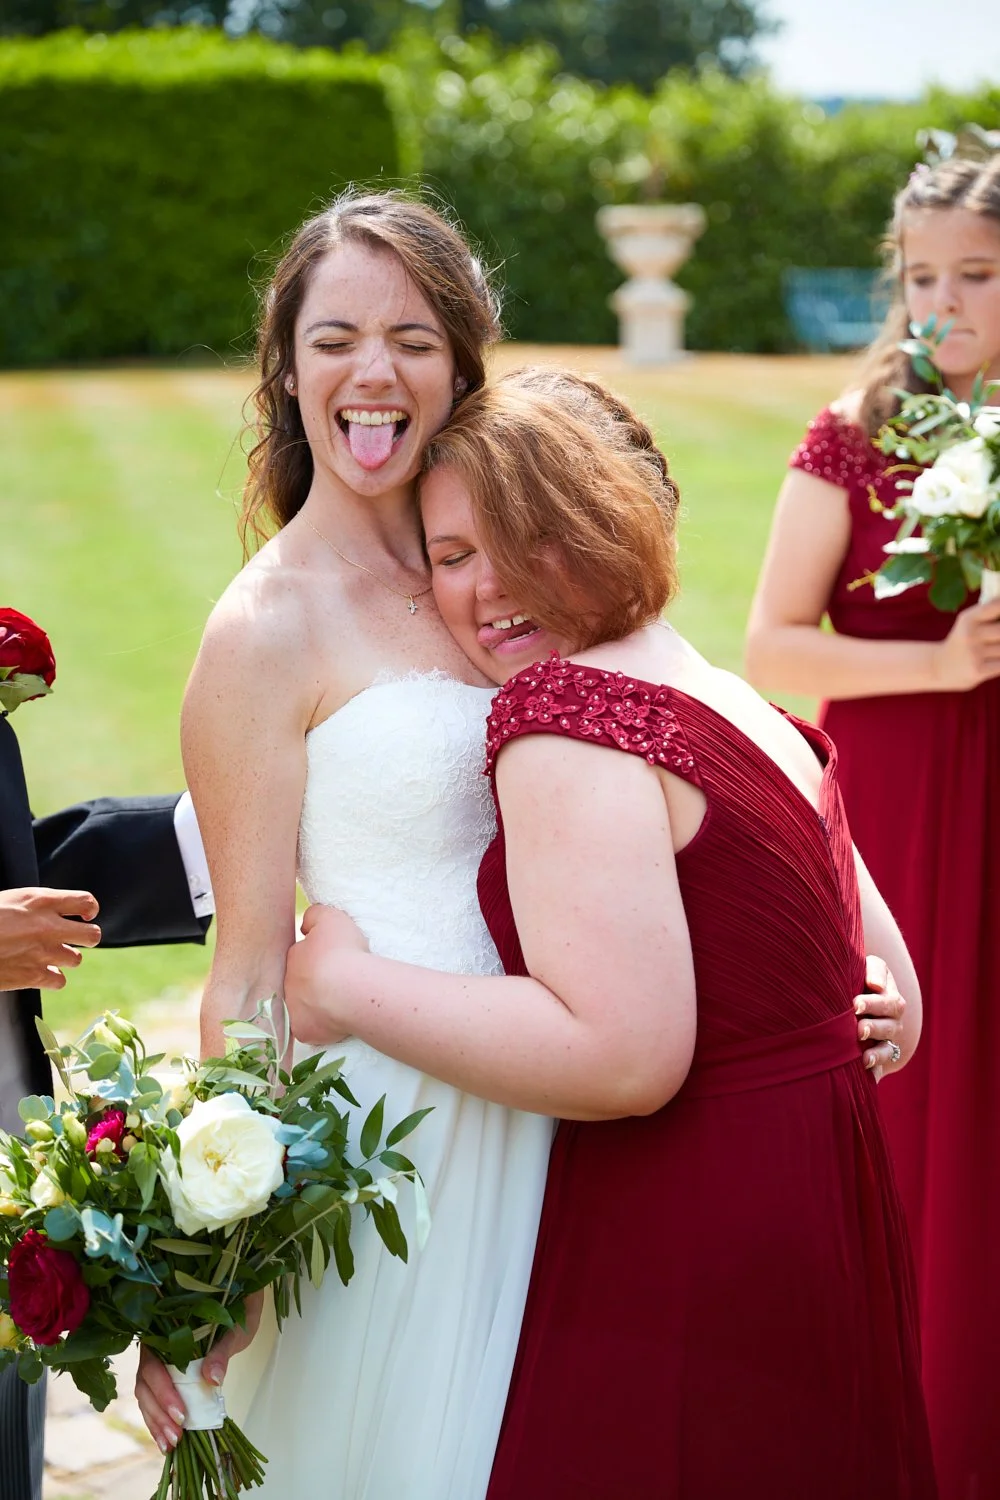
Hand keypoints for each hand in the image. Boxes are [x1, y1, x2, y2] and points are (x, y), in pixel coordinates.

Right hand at [0, 886, 100, 989]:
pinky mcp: (33, 976)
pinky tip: (39, 971)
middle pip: (93, 935)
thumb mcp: (12, 899)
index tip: (83, 914)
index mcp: (42, 901)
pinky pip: (60, 981)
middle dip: (86, 936)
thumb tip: (55, 909)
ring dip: (65, 957)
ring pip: (77, 959)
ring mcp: (43, 953)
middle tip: (73, 937)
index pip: (87, 902)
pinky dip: (52, 978)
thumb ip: (38, 904)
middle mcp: (48, 926)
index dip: (89, 909)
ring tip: (47, 953)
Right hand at [135, 1292, 263, 1452]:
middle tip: (178, 1436)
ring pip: (146, 1396)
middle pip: (145, 1385)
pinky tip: (168, 1440)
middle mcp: (156, 1346)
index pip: (153, 1365)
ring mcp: (159, 1362)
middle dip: (159, 1414)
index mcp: (166, 1329)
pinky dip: (159, 1421)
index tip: (182, 1413)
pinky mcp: (167, 1375)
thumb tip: (212, 1379)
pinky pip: (155, 1400)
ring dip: (157, 1422)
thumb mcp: (235, 1326)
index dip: (163, 1391)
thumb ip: (222, 1349)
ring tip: (172, 1445)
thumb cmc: (237, 1307)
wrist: (240, 1299)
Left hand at [284, 905, 369, 1046]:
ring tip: (341, 1002)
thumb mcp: (329, 917)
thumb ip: (314, 916)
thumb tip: (304, 926)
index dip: (317, 959)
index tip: (332, 961)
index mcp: (293, 958)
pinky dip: (324, 1026)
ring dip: (318, 1005)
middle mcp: (288, 985)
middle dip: (314, 983)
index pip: (301, 958)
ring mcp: (293, 1010)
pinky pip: (313, 1029)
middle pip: (300, 984)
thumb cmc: (342, 951)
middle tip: (337, 982)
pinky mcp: (304, 1032)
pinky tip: (340, 1020)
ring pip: (304, 1007)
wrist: (349, 989)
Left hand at [855, 954, 905, 1081]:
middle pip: (889, 1027)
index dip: (874, 1004)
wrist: (845, 1000)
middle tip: (858, 1029)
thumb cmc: (858, 979)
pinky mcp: (876, 1056)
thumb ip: (874, 971)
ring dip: (876, 1053)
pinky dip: (874, 1070)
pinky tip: (866, 1072)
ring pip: (886, 1048)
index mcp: (891, 1000)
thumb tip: (876, 985)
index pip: (888, 1003)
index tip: (855, 1004)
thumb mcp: (867, 967)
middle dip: (874, 1028)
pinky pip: (879, 1066)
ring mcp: (885, 1041)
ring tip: (864, 1056)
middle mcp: (891, 1022)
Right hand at [935, 596, 999, 690]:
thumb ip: (989, 612)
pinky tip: (993, 661)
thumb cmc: (963, 641)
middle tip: (995, 638)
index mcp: (969, 618)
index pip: (996, 606)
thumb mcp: (969, 622)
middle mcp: (970, 634)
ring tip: (993, 650)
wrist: (938, 667)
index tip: (998, 618)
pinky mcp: (978, 670)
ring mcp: (974, 653)